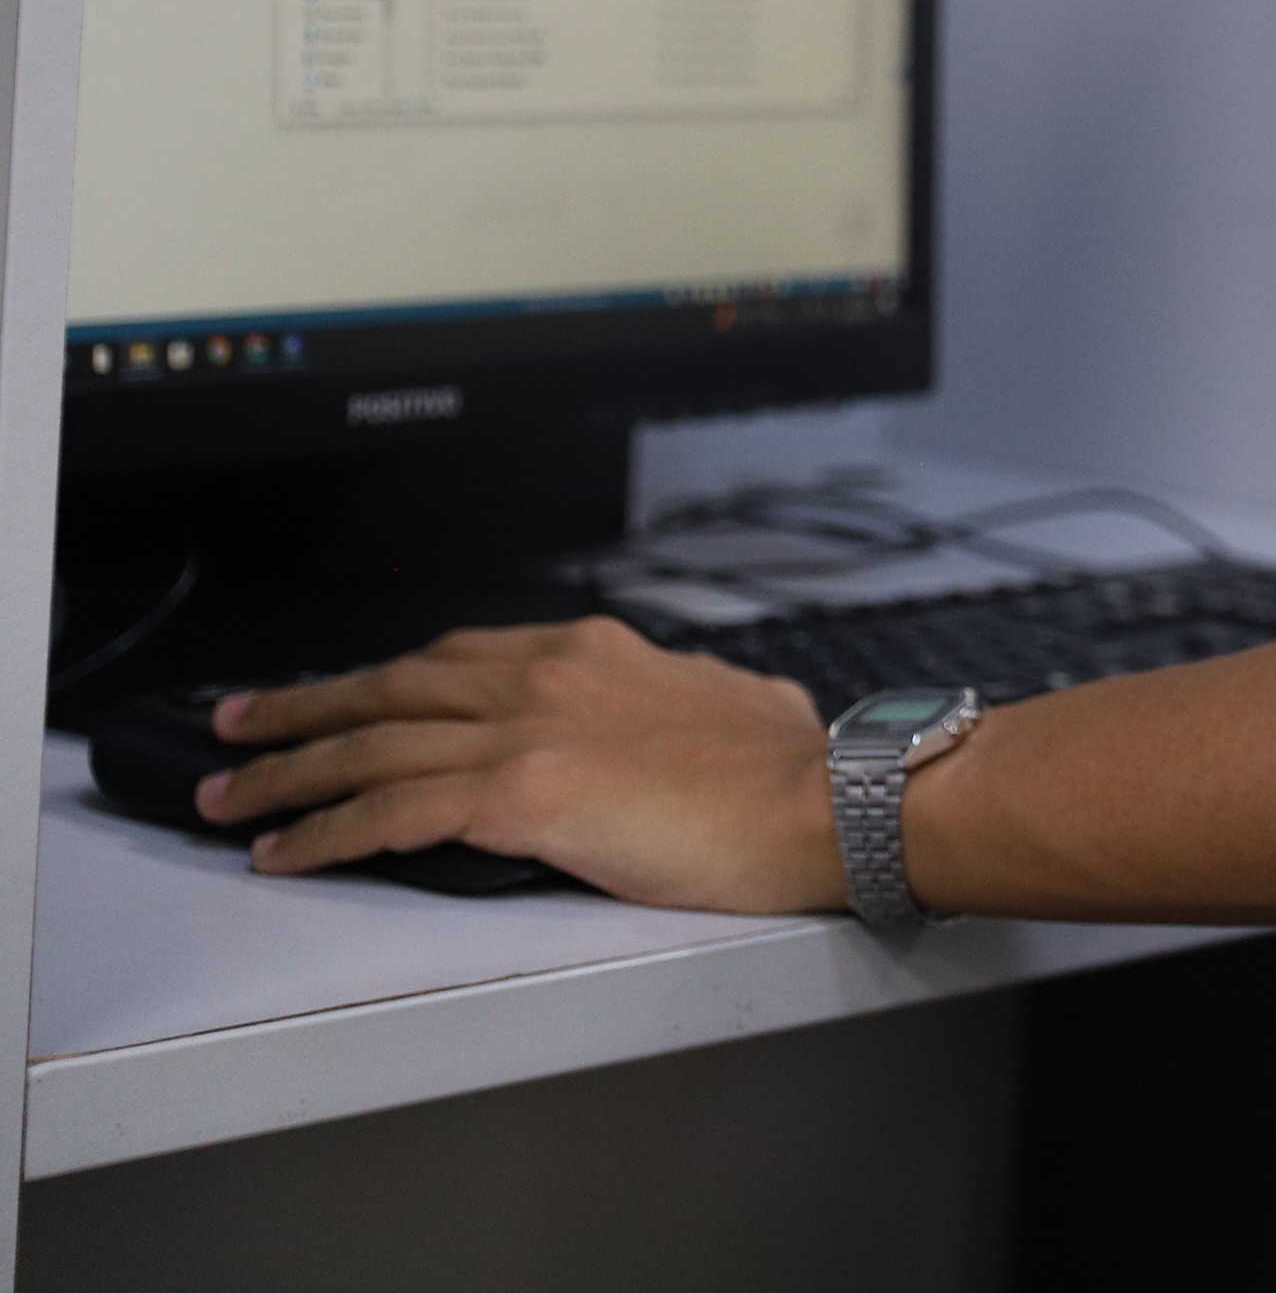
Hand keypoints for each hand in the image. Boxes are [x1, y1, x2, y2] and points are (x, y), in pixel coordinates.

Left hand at [205, 618, 844, 912]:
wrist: (820, 800)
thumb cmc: (792, 768)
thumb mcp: (733, 699)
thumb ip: (684, 693)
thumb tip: (691, 706)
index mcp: (590, 650)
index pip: (458, 654)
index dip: (389, 676)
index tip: (349, 691)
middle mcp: (544, 675)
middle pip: (391, 685)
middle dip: (304, 706)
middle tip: (241, 723)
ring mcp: (526, 732)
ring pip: (371, 743)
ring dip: (287, 770)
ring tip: (229, 794)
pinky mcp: (518, 797)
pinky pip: (390, 813)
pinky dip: (326, 832)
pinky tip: (287, 851)